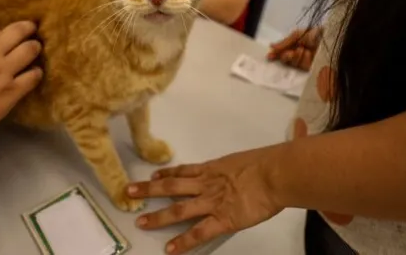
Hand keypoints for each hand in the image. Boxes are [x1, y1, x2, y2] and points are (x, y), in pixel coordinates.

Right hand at [0, 21, 41, 152]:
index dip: (2, 36)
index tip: (6, 41)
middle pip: (18, 31)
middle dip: (28, 29)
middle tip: (32, 31)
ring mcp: (3, 73)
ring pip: (30, 50)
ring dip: (35, 48)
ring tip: (35, 51)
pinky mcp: (12, 92)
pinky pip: (34, 76)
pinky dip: (36, 73)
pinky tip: (34, 75)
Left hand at [127, 149, 282, 253]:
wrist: (277, 173)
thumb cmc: (268, 164)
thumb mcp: (249, 160)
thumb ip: (240, 166)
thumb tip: (247, 164)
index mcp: (213, 168)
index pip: (184, 170)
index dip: (166, 173)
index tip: (151, 176)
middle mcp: (207, 183)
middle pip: (172, 186)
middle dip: (149, 190)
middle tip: (129, 192)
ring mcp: (212, 201)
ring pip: (178, 209)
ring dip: (158, 216)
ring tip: (140, 222)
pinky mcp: (222, 219)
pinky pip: (198, 232)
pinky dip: (182, 242)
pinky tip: (169, 250)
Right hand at [267, 27, 322, 70]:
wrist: (327, 36)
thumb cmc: (313, 33)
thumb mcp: (297, 35)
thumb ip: (284, 42)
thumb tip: (271, 46)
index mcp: (292, 47)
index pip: (281, 53)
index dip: (275, 55)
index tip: (270, 57)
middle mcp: (297, 55)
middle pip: (286, 62)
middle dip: (286, 57)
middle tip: (289, 53)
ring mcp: (305, 62)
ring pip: (294, 65)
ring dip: (296, 57)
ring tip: (303, 49)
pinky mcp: (312, 68)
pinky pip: (303, 68)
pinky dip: (304, 60)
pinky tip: (307, 54)